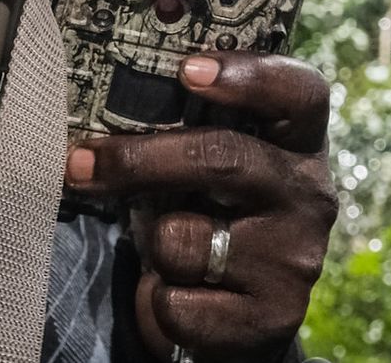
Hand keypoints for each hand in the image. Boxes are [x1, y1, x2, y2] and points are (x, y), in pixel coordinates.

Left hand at [65, 53, 336, 361]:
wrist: (242, 319)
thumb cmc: (215, 216)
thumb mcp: (214, 169)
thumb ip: (190, 131)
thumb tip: (102, 103)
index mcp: (299, 143)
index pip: (299, 92)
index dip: (249, 75)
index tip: (187, 69)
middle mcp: (308, 195)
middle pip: (223, 158)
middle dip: (140, 159)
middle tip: (82, 162)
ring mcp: (294, 260)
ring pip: (184, 237)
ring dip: (152, 243)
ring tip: (167, 249)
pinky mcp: (272, 318)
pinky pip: (178, 302)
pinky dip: (158, 301)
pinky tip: (179, 295)